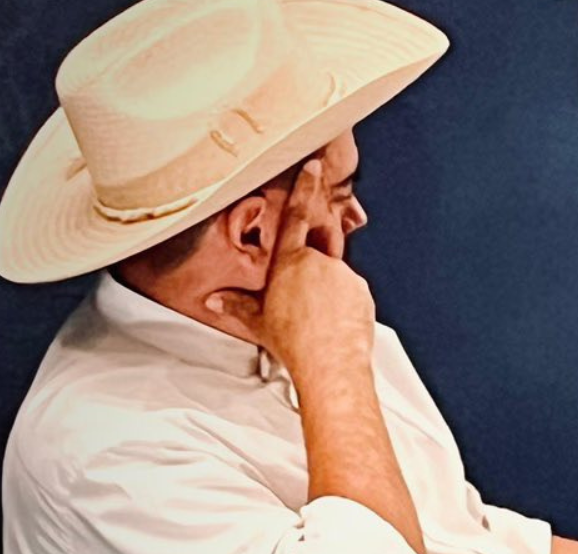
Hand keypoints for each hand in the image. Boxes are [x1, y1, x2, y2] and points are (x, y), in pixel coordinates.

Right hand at [204, 160, 375, 383]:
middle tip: (305, 298)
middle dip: (312, 270)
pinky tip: (333, 325)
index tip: (313, 165)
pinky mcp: (363, 293)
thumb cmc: (291, 342)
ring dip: (326, 292)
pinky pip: (351, 294)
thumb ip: (237, 305)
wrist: (328, 364)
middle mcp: (320, 263)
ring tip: (317, 320)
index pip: (297, 215)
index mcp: (290, 261)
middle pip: (317, 252)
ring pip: (335, 276)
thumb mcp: (257, 321)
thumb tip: (215, 302)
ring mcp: (345, 277)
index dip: (305, 187)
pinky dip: (343, 305)